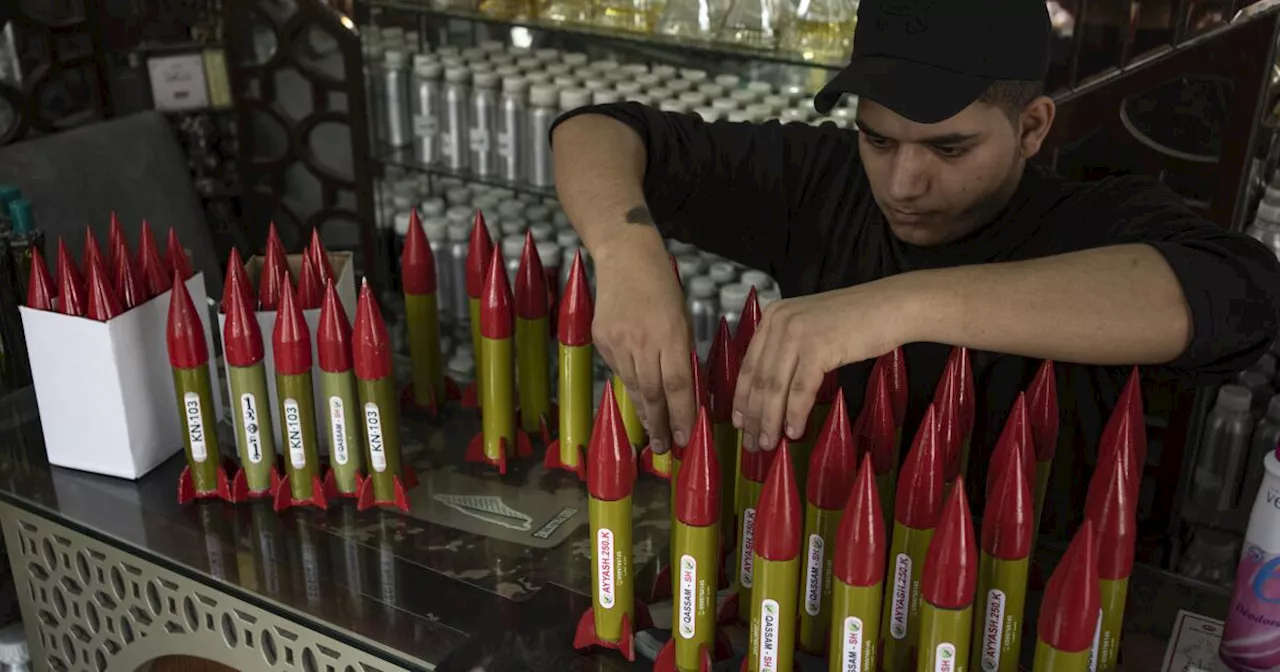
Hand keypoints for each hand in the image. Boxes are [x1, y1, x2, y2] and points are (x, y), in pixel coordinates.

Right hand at [592, 227, 694, 454]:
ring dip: (644, 413)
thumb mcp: (683, 317)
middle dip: (659, 424)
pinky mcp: (601, 339)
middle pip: (653, 393)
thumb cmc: (663, 285)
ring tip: (651, 433)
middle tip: (663, 449)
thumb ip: (683, 353)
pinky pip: (619, 370)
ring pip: (633, 386)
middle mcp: (643, 341)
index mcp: (671, 334)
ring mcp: (618, 341)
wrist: (624, 257)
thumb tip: (685, 391)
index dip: (681, 415)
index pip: (678, 385)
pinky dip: (630, 385)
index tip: (684, 437)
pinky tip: (637, 396)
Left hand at [733, 279, 914, 450]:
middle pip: (759, 379)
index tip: (739, 421)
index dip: (742, 397)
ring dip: (770, 421)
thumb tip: (771, 391)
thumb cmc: (858, 320)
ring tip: (769, 443)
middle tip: (753, 442)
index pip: (749, 364)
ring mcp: (798, 333)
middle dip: (754, 416)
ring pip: (775, 388)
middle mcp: (780, 321)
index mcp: (774, 315)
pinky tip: (793, 432)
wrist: (892, 306)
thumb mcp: (811, 326)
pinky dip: (795, 415)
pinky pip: (800, 390)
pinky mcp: (818, 347)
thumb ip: (788, 347)